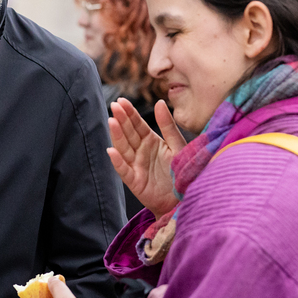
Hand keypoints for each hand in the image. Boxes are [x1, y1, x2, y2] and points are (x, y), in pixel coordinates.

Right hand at [106, 98, 185, 217]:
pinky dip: (117, 161)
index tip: (121, 101)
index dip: (129, 113)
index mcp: (150, 141)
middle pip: (128, 133)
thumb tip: (159, 102)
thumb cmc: (183, 170)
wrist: (186, 196)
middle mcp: (140, 151)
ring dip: (116, 135)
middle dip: (121, 119)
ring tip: (111, 121)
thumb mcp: (177, 144)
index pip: (137, 124)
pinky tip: (112, 151)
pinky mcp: (135, 181)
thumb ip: (167, 125)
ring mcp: (136, 165)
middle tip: (114, 106)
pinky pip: (124, 170)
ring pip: (123, 148)